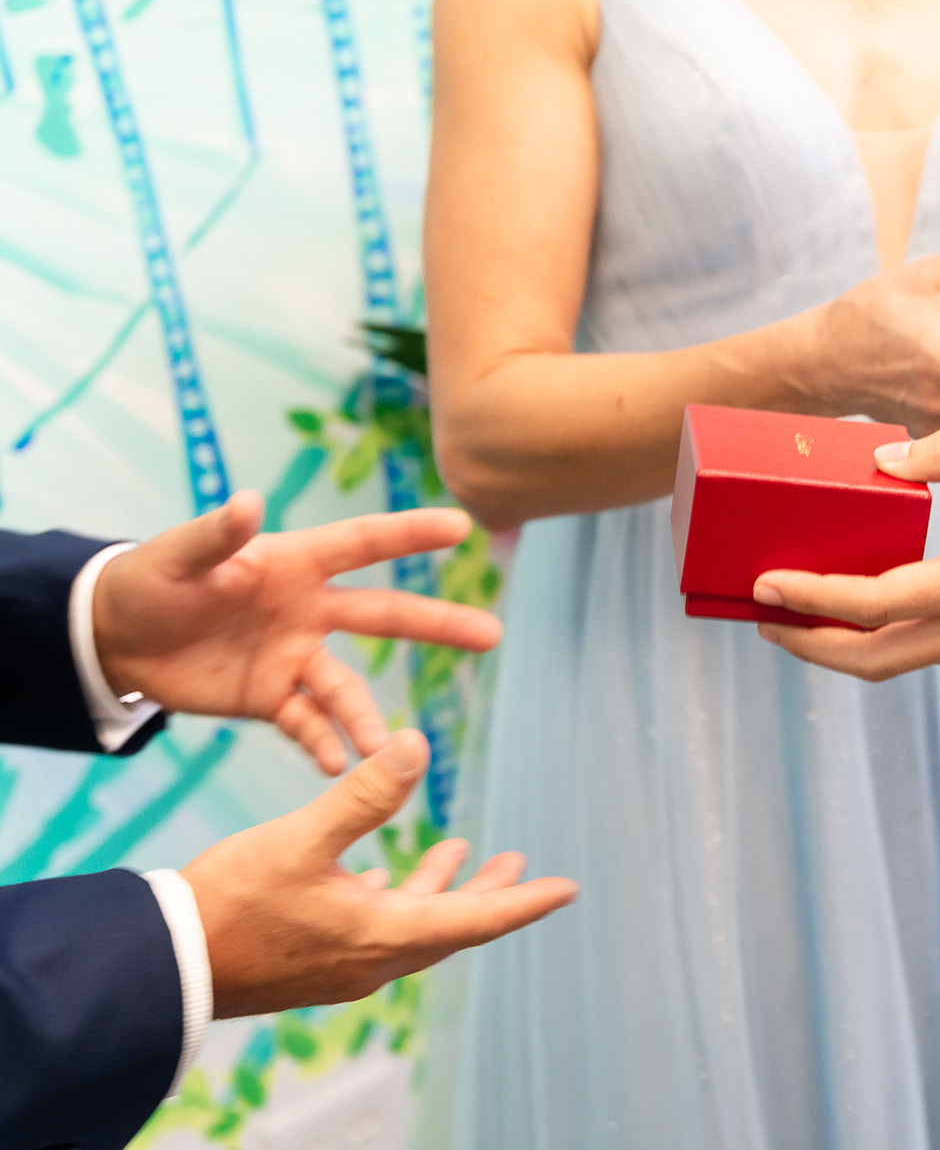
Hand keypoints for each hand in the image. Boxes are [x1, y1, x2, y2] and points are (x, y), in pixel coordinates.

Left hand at [93, 491, 501, 774]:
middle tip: (492, 635)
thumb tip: (249, 501)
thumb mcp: (173, 556)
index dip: (410, 534)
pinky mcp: (271, 698)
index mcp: (292, 563)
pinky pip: (308, 724)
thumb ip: (214, 536)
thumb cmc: (146, 581)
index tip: (463, 526)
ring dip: (369, 718)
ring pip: (347, 688)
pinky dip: (324, 746)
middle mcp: (307, 609)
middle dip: (438, 625)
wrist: (115, 638)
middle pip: (384, 614)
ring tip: (388, 751)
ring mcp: (294, 656)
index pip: (361, 544)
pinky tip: (340, 769)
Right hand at [181, 729, 575, 1017]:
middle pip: (450, 925)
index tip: (568, 888)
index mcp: (382, 934)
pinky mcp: (311, 961)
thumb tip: (418, 742)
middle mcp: (371, 958)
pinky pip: (370, 929)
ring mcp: (340, 964)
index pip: (476, 919)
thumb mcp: (300, 838)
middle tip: (520, 866)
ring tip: (461, 852)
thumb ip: (362, 795)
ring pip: (410, 925)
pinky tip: (381, 874)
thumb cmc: (230, 903)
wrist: (160, 965)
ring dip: (439, 889)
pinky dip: (391, 898)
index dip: (525, 900)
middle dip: (489, 894)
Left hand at [751, 430, 939, 679]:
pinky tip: (866, 604)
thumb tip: (884, 458)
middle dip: (807, 644)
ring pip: (896, 662)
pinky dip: (881, 637)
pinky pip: (926, 650)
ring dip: (841, 645)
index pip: (874, 604)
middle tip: (760, 617)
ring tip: (798, 614)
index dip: (812, 597)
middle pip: (870, 659)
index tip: (765, 583)